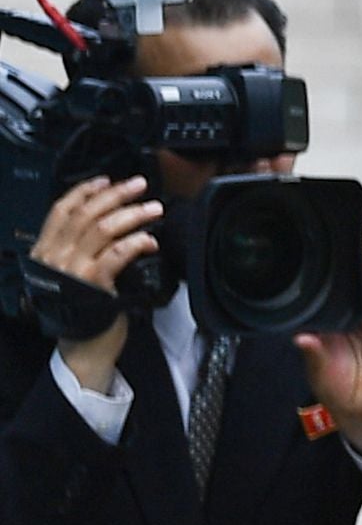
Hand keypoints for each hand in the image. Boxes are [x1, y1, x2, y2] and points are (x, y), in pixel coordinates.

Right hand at [29, 176, 158, 389]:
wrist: (82, 345)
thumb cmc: (82, 309)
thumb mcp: (72, 272)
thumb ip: (81, 248)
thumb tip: (110, 221)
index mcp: (45, 250)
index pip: (61, 210)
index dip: (84, 191)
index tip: (106, 180)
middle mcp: (55, 256)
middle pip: (86, 214)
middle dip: (115, 195)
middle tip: (140, 185)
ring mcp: (73, 269)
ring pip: (103, 229)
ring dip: (132, 215)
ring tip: (153, 208)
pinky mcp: (94, 284)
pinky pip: (115, 255)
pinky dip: (135, 243)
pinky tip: (149, 240)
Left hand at [297, 228, 361, 458]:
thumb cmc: (340, 388)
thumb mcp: (318, 370)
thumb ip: (313, 353)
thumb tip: (301, 338)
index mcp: (333, 319)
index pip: (332, 284)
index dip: (331, 263)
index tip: (326, 238)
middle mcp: (356, 315)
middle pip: (355, 277)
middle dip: (354, 250)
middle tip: (352, 223)